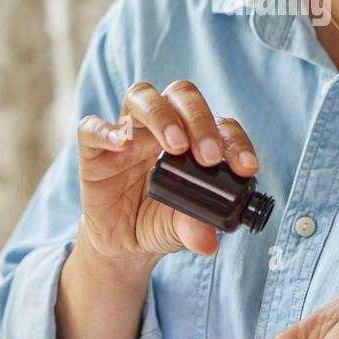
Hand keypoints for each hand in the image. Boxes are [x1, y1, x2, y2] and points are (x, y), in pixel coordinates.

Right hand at [76, 80, 259, 259]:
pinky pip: (92, 127)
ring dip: (162, 116)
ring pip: (142, 96)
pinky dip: (107, 130)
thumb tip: (208, 240)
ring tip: (175, 147)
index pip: (218, 123)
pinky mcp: (94, 150)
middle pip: (181, 96)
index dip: (234, 140)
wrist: (122, 242)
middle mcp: (161, 127)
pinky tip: (121, 144)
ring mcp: (127, 133)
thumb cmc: (159, 221)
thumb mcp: (180, 228)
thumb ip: (194, 227)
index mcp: (193, 139)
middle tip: (208, 156)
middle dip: (199, 121)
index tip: (245, 167)